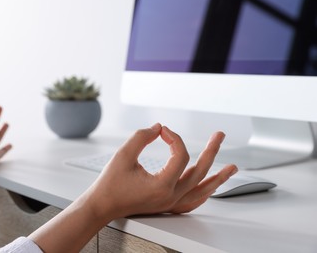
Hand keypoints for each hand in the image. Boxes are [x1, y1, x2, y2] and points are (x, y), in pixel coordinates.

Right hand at [88, 123, 236, 218]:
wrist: (102, 205)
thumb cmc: (110, 184)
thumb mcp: (123, 155)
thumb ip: (141, 137)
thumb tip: (158, 128)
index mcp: (162, 185)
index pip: (180, 156)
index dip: (174, 138)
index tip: (163, 131)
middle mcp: (170, 196)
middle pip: (198, 171)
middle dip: (211, 151)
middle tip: (219, 136)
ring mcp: (170, 203)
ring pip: (201, 191)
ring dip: (217, 178)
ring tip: (232, 169)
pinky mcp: (166, 205)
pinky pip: (192, 201)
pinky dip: (204, 193)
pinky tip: (211, 188)